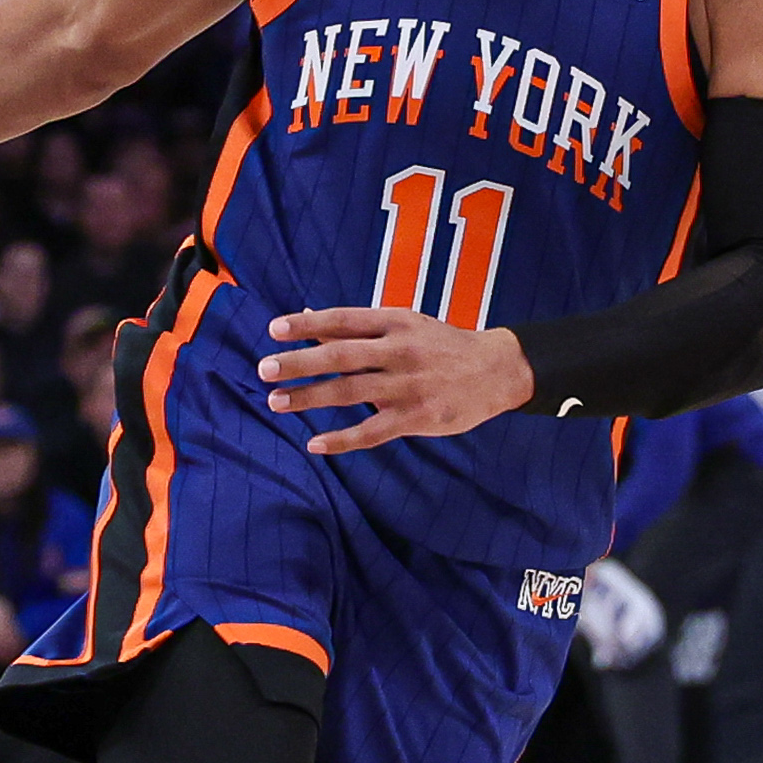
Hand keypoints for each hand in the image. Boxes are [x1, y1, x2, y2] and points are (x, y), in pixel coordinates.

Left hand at [258, 308, 535, 454]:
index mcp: (397, 322)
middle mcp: (401, 350)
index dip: (308, 324)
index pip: (344, 320)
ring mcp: (409, 385)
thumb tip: (306, 318)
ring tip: (277, 401)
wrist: (498, 370)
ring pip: (350, 392)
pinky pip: (372, 431)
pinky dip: (342, 439)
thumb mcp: (407, 324)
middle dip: (300, 362)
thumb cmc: (443, 346)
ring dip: (310, 397)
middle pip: (341, 355)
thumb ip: (360, 326)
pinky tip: (315, 444)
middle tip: (264, 369)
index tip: (274, 329)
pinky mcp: (418, 417)